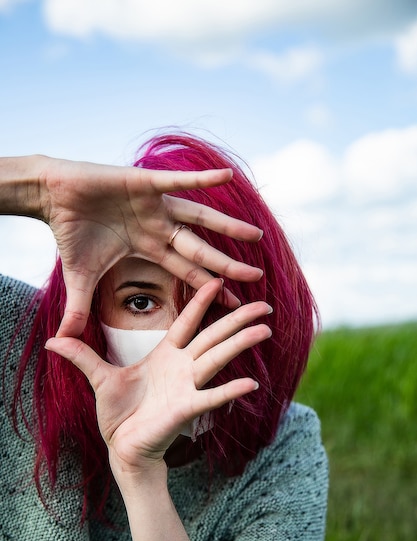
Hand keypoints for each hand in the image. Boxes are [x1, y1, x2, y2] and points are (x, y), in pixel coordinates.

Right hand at [38, 158, 262, 336]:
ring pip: (199, 217)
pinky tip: (226, 175)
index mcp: (150, 248)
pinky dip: (201, 179)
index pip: (187, 271)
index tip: (235, 301)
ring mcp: (156, 205)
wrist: (52, 195)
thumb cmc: (70, 232)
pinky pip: (179, 180)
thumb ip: (80, 308)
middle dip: (227, 264)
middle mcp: (159, 228)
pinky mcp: (146, 182)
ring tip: (256, 234)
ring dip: (227, 226)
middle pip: (201, 250)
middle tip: (258, 277)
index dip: (210, 287)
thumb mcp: (80, 277)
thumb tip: (63, 340)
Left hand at [45, 279, 271, 478]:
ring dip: (240, 344)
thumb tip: (52, 338)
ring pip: (218, 358)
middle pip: (213, 335)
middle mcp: (182, 366)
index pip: (187, 321)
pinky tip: (251, 384)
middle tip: (263, 304)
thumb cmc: (118, 414)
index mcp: (165, 354)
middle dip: (237, 318)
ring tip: (264, 329)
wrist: (122, 447)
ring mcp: (187, 386)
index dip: (201, 300)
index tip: (217, 279)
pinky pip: (211, 397)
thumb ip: (82, 355)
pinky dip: (229, 391)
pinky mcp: (186, 409)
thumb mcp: (99, 378)